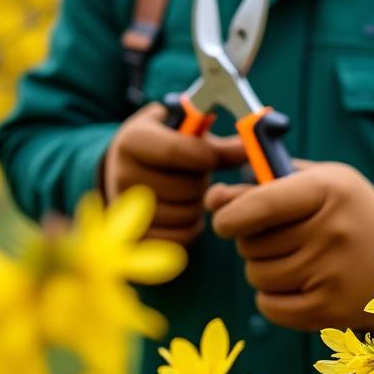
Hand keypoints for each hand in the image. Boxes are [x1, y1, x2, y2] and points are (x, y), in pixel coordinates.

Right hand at [101, 103, 246, 243]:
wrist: (128, 166)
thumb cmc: (167, 145)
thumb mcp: (186, 135)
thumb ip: (218, 146)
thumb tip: (251, 149)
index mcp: (133, 140)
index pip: (176, 152)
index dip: (205, 156)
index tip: (211, 157)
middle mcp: (122, 174)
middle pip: (185, 188)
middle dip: (201, 182)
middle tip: (194, 174)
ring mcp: (124, 209)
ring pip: (185, 214)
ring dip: (198, 205)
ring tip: (188, 192)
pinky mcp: (133, 235)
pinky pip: (179, 238)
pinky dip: (191, 227)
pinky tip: (185, 212)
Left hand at [205, 161, 373, 331]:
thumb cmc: (345, 209)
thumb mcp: (318, 180)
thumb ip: (264, 184)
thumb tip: (213, 200)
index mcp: (328, 190)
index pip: (262, 204)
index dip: (231, 214)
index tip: (224, 220)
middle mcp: (333, 232)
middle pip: (251, 244)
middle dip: (252, 240)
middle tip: (278, 236)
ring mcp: (334, 274)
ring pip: (257, 276)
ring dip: (261, 269)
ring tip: (290, 259)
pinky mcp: (332, 310)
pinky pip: (270, 307)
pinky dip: (270, 298)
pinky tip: (292, 284)